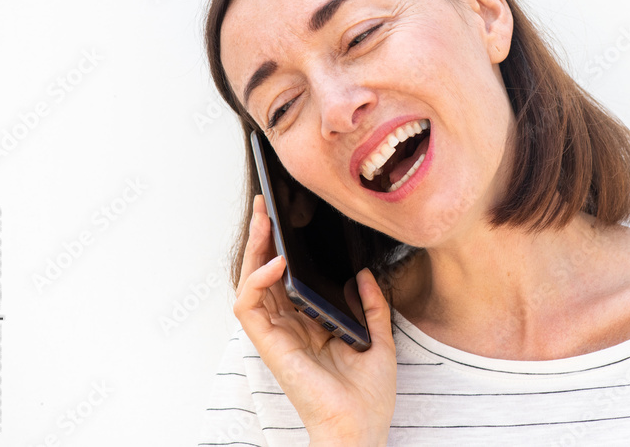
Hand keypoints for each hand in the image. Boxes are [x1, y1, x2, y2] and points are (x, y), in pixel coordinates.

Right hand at [233, 195, 396, 445]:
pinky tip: (277, 263)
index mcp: (310, 324)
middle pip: (265, 273)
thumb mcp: (380, 339)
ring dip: (254, 249)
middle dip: (263, 237)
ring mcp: (276, 335)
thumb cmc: (368, 395)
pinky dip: (257, 281)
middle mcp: (288, 326)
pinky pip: (249, 307)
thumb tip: (364, 274)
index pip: (288, 277)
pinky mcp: (270, 345)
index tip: (288, 218)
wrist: (361, 428)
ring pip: (250, 283)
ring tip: (265, 220)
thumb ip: (372, 305)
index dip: (282, 247)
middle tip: (266, 205)